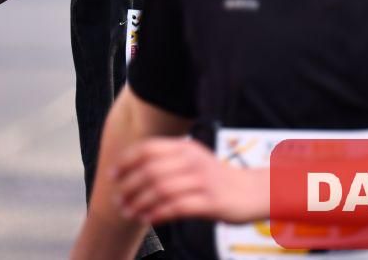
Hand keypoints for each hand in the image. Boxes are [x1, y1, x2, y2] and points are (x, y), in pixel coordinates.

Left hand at [114, 138, 268, 224]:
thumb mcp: (194, 160)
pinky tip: (148, 219)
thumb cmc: (217, 179)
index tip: (113, 176)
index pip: (148, 149)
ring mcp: (203, 181)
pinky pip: (177, 207)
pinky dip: (158, 213)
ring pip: (161, 190)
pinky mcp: (211, 201)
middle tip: (118, 202)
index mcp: (186, 147)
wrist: (254, 191)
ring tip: (129, 213)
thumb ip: (168, 160)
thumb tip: (132, 169)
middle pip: (150, 171)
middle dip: (129, 187)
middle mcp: (193, 160)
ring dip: (140, 203)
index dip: (126, 162)